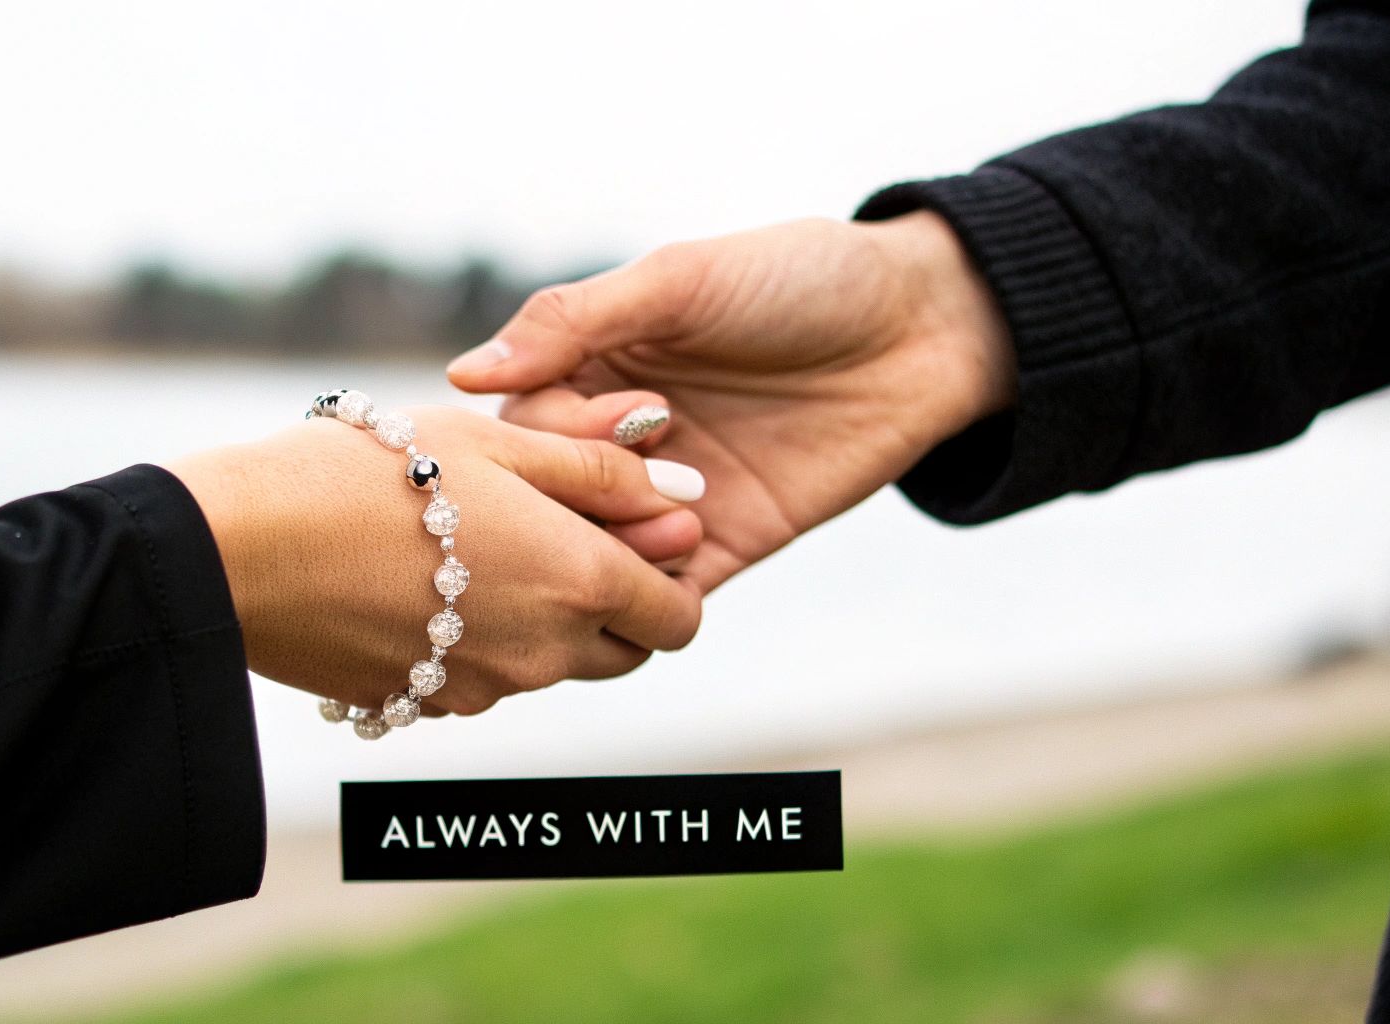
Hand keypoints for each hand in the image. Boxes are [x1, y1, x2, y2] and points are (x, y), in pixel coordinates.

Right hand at [165, 406, 702, 714]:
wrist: (240, 547)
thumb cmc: (370, 469)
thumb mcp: (495, 440)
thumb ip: (600, 467)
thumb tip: (689, 491)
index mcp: (578, 580)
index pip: (680, 616)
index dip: (670, 574)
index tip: (633, 529)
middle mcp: (543, 652)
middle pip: (625, 651)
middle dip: (616, 603)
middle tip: (560, 532)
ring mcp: (482, 689)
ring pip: (553, 665)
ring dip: (544, 617)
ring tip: (477, 542)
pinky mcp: (424, 704)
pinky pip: (484, 680)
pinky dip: (480, 639)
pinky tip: (425, 580)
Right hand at [446, 212, 1015, 592]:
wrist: (923, 324)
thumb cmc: (798, 278)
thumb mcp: (680, 280)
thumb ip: (574, 322)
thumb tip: (466, 376)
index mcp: (594, 365)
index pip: (525, 423)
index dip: (554, 432)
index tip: (618, 416)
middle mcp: (619, 436)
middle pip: (555, 494)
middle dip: (585, 495)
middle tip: (646, 474)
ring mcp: (670, 494)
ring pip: (604, 550)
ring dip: (621, 548)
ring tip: (674, 522)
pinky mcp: (725, 541)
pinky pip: (669, 588)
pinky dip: (660, 590)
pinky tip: (682, 568)